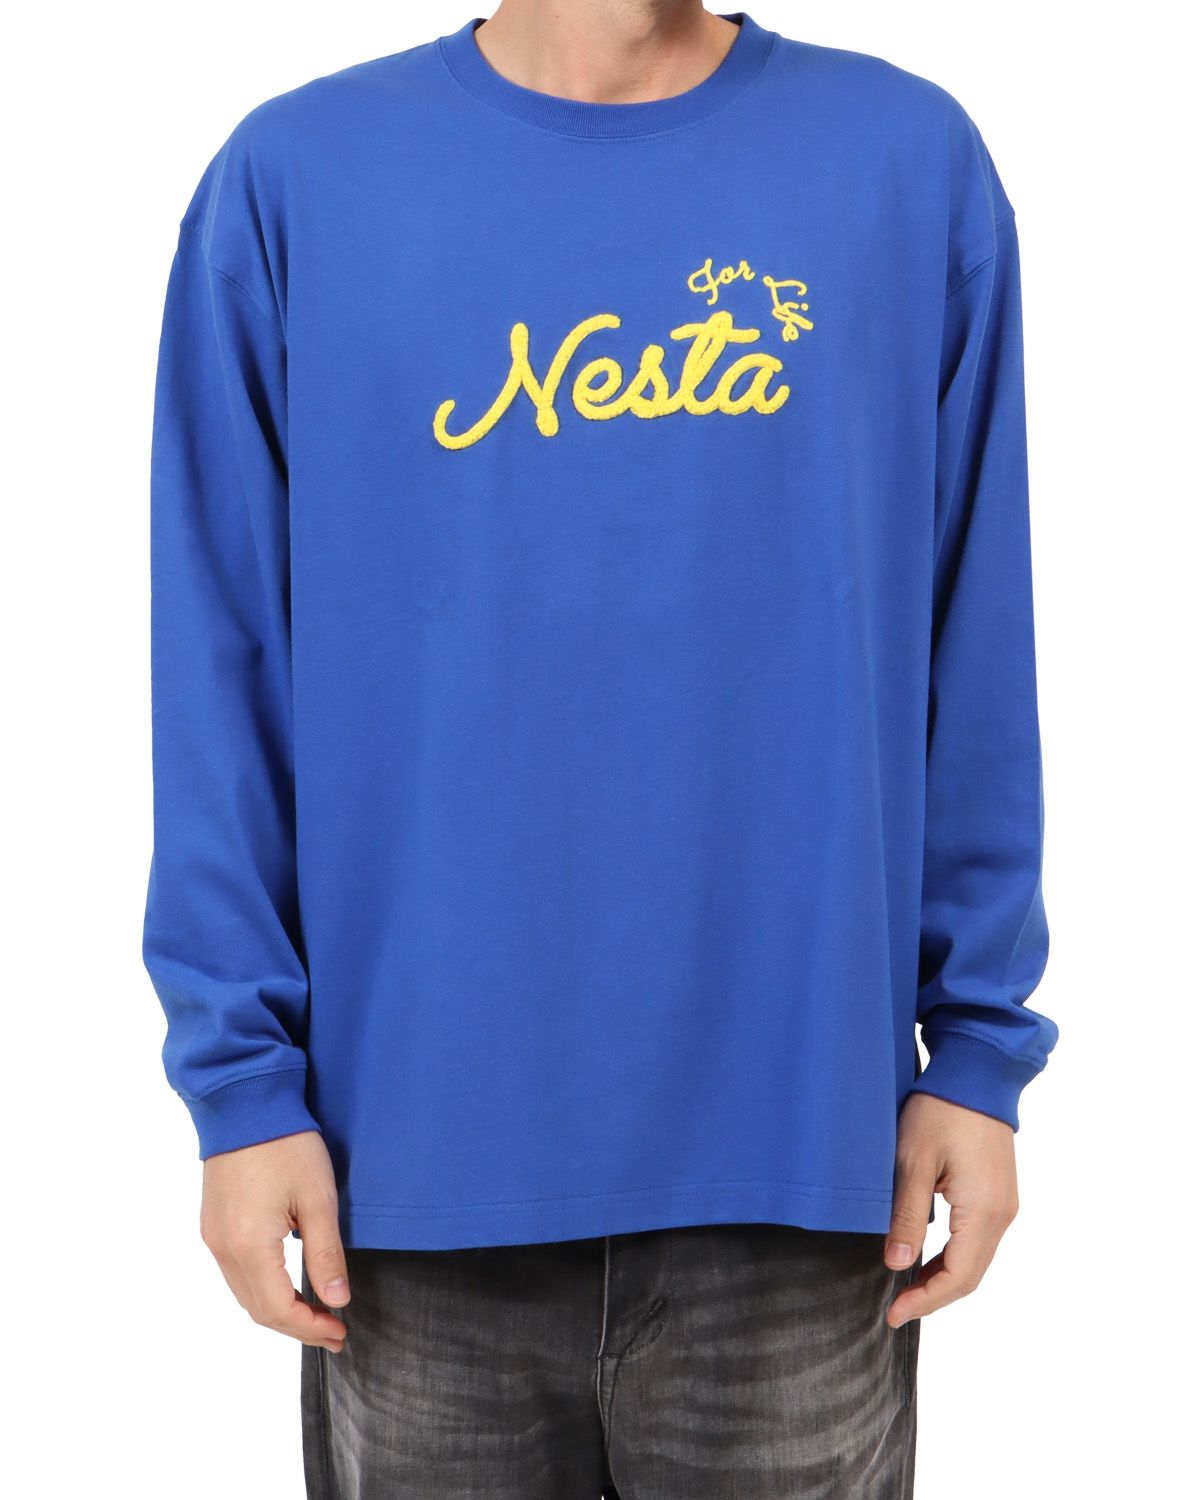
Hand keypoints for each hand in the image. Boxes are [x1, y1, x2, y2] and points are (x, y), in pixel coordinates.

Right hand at [200, 1130, 349, 1351]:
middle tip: (334, 1330)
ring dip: (278, 1310)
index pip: (278, 1310)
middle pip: (257, 1309)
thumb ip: (325, 1254)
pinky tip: (288, 1283)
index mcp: (249, 1246)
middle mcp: (223, 1248)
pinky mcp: (212, 1223)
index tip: (341, 1333)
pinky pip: (235, 1272)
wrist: (245, 1101)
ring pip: (244, 1293)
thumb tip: (337, 1301)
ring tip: (316, 1312)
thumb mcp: (317, 1198)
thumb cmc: (286, 1144)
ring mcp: (213, 1236)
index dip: (310, 1329)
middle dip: (296, 1326)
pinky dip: (262, 1288)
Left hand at [883, 1093, 1018, 1327]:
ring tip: (906, 1290)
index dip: (925, 1301)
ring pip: (975, 1260)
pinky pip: (978, 1240)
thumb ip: (907, 1215)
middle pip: (970, 1275)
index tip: (892, 1314)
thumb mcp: (913, 1160)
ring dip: (943, 1278)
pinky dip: (954, 1257)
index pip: (958, 1277)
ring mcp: (1004, 1204)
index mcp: (983, 1210)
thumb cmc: (940, 1110)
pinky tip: (927, 1258)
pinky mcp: (998, 1193)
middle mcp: (1002, 1213)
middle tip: (894, 1309)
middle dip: (933, 1296)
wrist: (975, 1073)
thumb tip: (898, 1265)